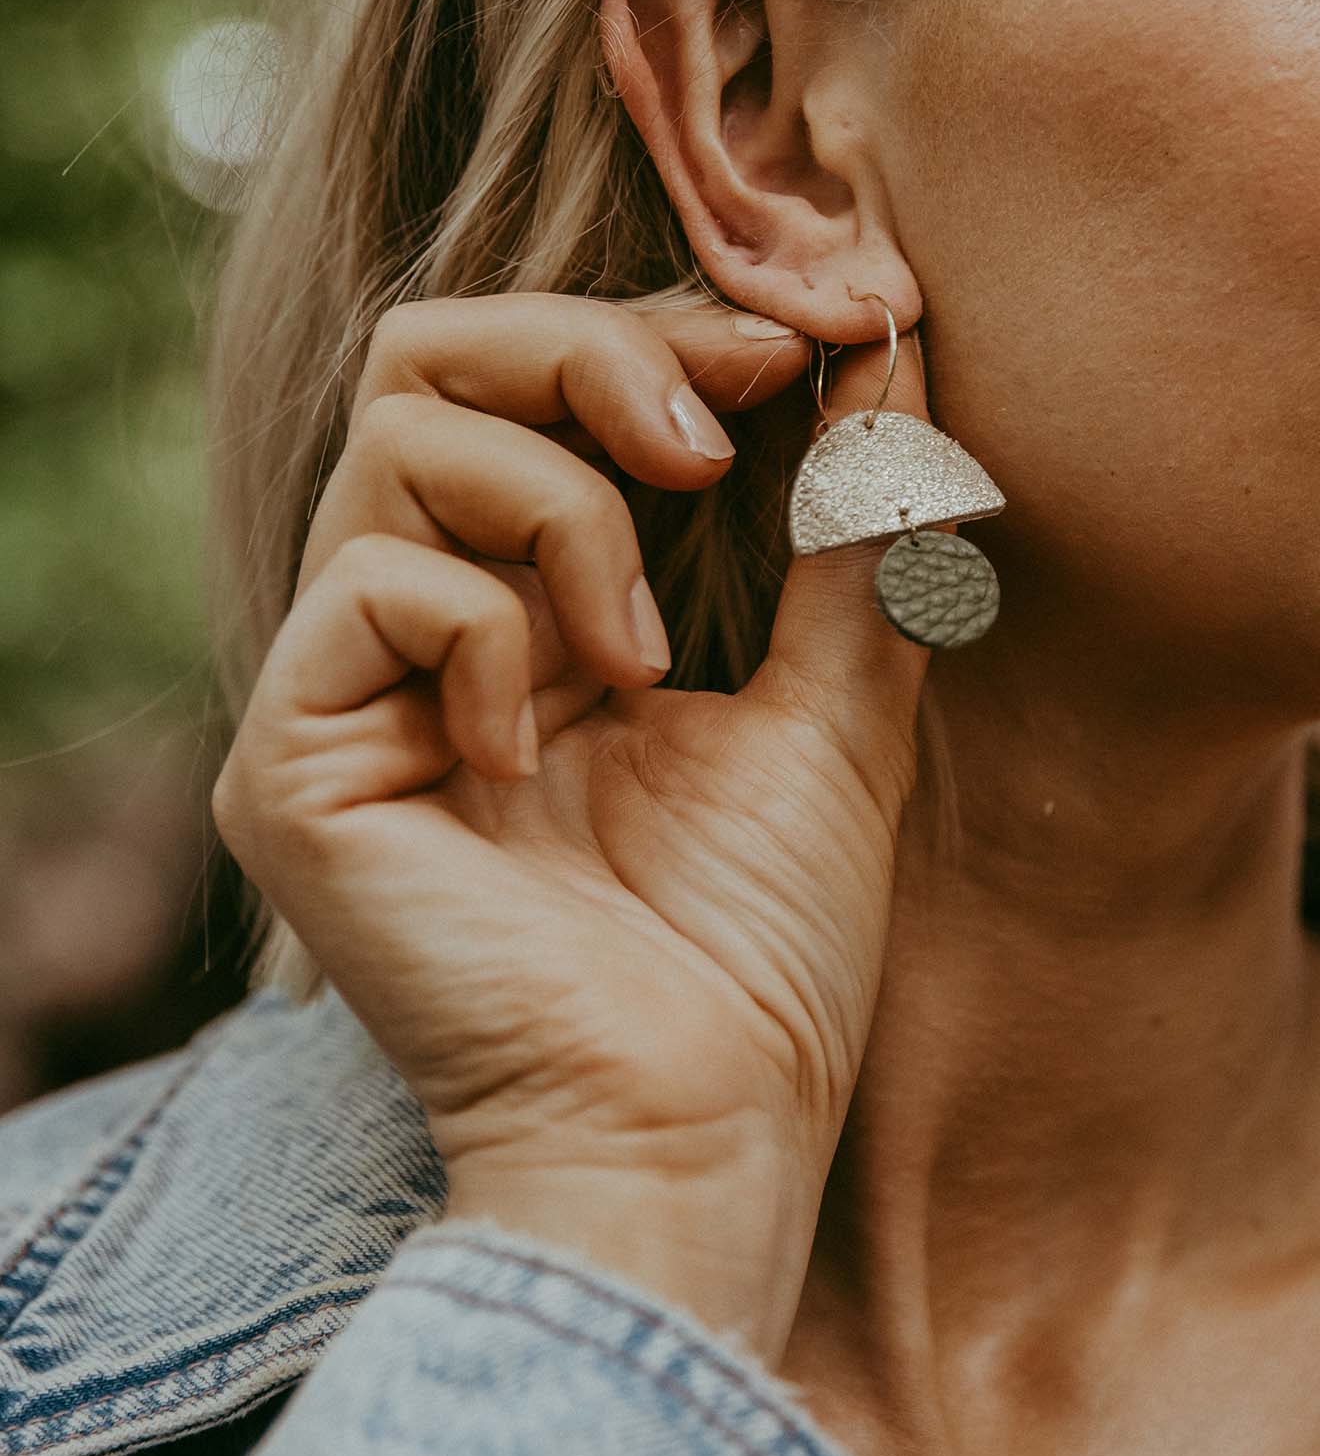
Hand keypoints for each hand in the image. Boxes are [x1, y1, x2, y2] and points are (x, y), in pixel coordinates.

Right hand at [209, 290, 941, 1354]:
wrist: (704, 1122)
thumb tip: (890, 356)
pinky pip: (372, 588)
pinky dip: (495, 631)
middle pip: (431, 356)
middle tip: (708, 441)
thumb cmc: (765, 943)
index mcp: (537, 605)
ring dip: (567, 513)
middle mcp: (423, 626)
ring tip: (644, 656)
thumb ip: (853, 529)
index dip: (655, 333)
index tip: (794, 346)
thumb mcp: (838, 701)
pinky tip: (548, 747)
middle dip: (590, 357)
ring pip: (401, 443)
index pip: (534, 377)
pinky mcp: (293, 763)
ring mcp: (348, 690)